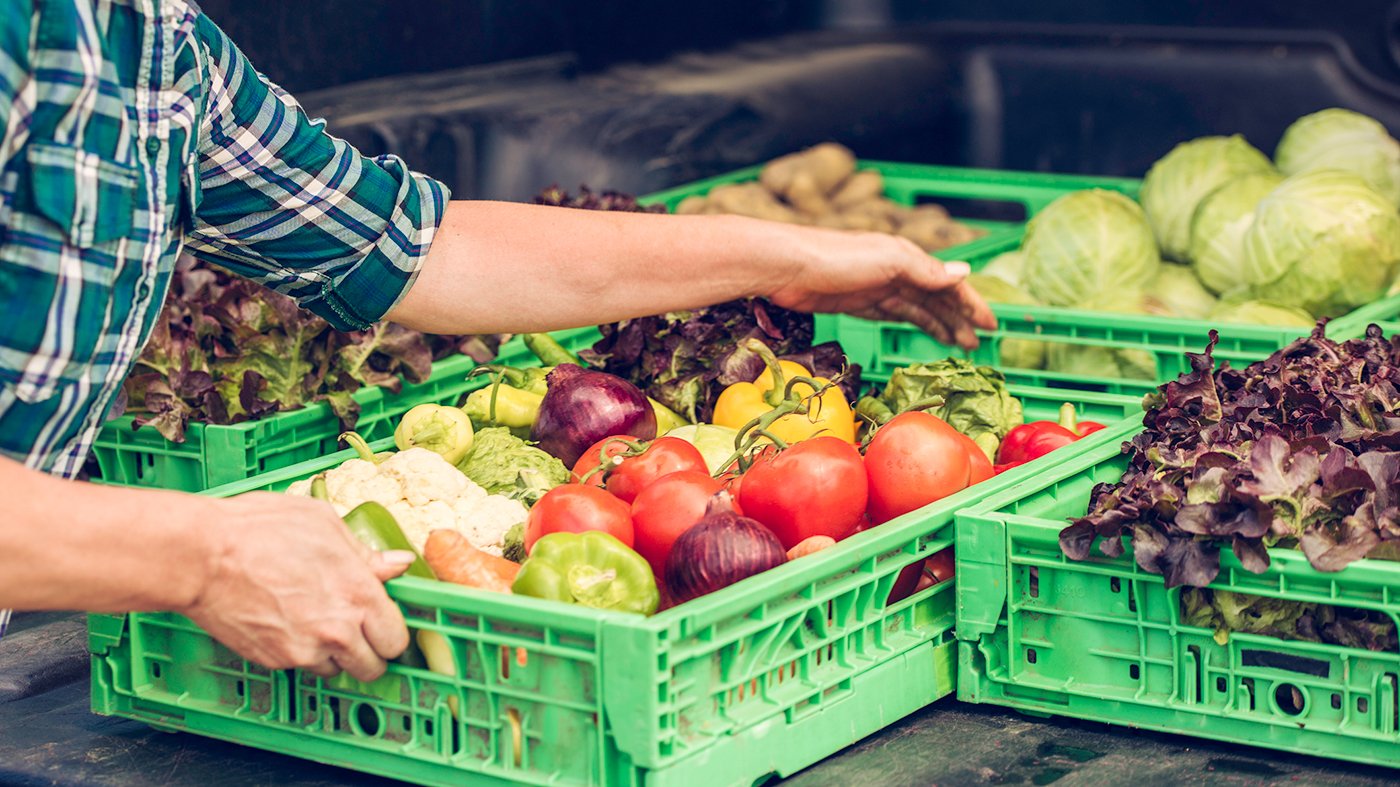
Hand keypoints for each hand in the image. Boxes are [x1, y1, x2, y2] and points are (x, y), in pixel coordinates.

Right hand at [180, 493, 412, 680]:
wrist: (202, 556)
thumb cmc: (261, 529)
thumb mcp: (324, 525)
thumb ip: (365, 553)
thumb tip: (398, 563)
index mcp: (358, 595)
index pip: (396, 638)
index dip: (391, 631)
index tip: (383, 623)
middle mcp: (337, 630)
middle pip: (372, 668)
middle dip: (369, 652)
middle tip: (357, 632)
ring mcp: (303, 650)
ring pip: (336, 670)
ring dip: (333, 654)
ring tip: (315, 621)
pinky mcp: (273, 660)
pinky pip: (299, 665)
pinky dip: (299, 652)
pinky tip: (286, 622)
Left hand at [766, 228, 996, 349]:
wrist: (788, 266)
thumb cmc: (837, 257)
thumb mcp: (889, 261)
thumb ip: (926, 271)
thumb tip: (964, 274)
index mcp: (908, 257)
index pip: (949, 283)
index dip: (971, 303)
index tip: (991, 325)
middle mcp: (896, 270)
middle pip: (935, 298)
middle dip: (959, 318)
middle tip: (978, 343)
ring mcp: (877, 287)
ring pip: (917, 308)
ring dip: (940, 324)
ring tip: (959, 345)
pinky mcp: (858, 303)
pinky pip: (894, 314)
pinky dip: (913, 323)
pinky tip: (924, 332)